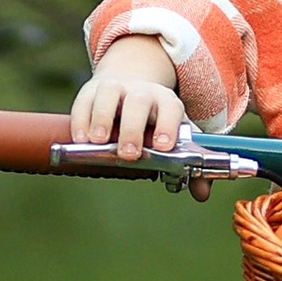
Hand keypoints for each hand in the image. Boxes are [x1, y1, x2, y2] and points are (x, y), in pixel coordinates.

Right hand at [71, 36, 185, 159]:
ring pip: (110, 95)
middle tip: (128, 154)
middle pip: (139, 102)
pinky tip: (80, 139)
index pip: (172, 109)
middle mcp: (141, 92)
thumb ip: (190, 165)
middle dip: (133, 128)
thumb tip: (202, 193)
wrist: (128, 87)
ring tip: (98, 142)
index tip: (163, 146)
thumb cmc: (152, 121)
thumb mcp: (173, 136)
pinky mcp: (91, 91)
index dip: (168, 126)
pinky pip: (84, 100)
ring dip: (103, 118)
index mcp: (166, 103)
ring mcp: (116, 89)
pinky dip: (81, 119)